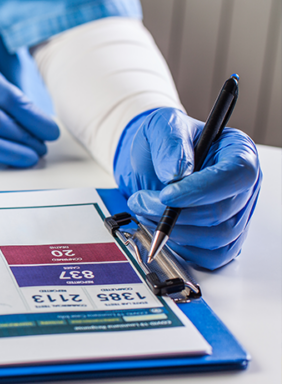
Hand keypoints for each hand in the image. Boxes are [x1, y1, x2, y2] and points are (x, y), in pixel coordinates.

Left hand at [114, 108, 261, 269]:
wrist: (148, 163)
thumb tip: (178, 173)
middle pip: (223, 213)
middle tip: (142, 201)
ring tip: (145, 209)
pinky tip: (160, 227)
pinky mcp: (220, 239)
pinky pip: (209, 256)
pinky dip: (181, 247)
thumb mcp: (161, 126)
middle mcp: (241, 187)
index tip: (167, 194)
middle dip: (176, 213)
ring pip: (215, 239)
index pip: (237, 176)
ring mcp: (234, 215)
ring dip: (173, 231)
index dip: (203, 190)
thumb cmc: (161, 142)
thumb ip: (171, 142)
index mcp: (238, 152)